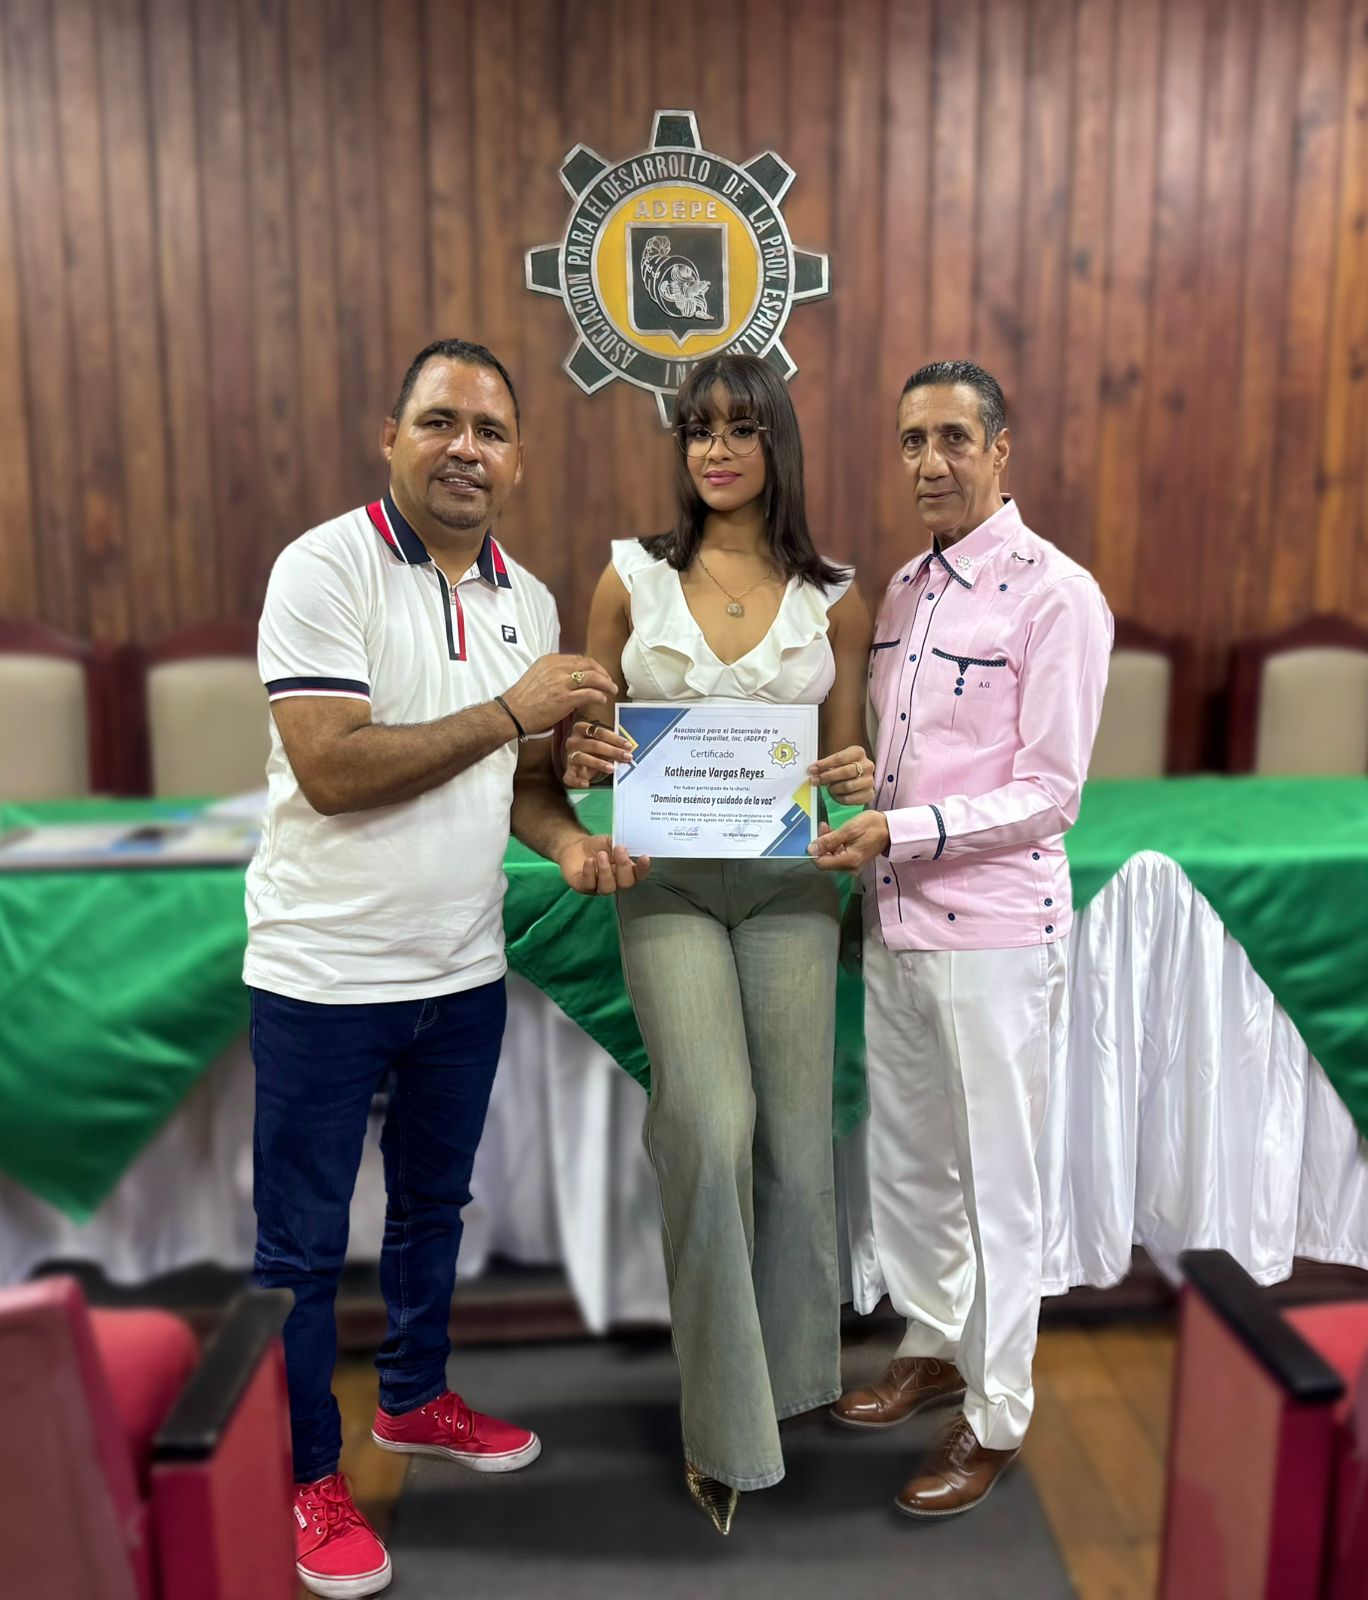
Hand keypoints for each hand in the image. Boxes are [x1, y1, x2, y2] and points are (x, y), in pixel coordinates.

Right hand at [502, 655, 617, 736]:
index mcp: (550, 661)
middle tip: (609, 682)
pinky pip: (589, 694)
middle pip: (589, 665)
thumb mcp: (538, 676)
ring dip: (606, 684)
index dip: (593, 666)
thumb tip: (573, 678)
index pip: (579, 659)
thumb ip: (555, 673)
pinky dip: (599, 695)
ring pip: (593, 678)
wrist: (512, 713)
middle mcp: (557, 668)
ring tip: (611, 690)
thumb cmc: (523, 698)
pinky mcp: (565, 699)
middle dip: (603, 673)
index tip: (600, 673)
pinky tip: (602, 699)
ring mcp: (562, 683)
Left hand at [558, 833, 651, 894]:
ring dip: (606, 871)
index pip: (639, 875)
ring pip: (608, 888)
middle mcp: (615, 882)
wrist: (576, 846)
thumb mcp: (612, 841)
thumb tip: (632, 843)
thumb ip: (622, 843)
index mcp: (626, 871)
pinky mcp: (583, 887)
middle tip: (619, 849)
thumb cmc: (598, 846)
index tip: (644, 857)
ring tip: (601, 855)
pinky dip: (590, 872)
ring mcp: (599, 887)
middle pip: (626, 884)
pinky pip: (589, 885)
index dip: (643, 869)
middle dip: (624, 867)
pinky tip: (589, 861)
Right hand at [563, 717, 633, 788]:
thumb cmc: (593, 748)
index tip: (628, 745)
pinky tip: (586, 784)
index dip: (615, 739)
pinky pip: (569, 777)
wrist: (577, 760)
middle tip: (626, 757)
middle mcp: (573, 741)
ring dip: (598, 763)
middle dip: (612, 751)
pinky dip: (577, 781)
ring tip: (612, 768)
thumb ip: (612, 745)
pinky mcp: (568, 771)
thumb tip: (628, 751)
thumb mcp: (601, 742)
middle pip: (593, 745)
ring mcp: (570, 756)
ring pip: (583, 758)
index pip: (599, 732)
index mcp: (581, 729)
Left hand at [808, 811, 890, 871]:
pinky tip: (835, 833)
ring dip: (827, 842)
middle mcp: (849, 868)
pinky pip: (838, 855)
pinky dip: (834, 844)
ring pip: (830, 857)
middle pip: (826, 860)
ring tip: (828, 826)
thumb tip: (810, 849)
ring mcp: (852, 866)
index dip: (815, 850)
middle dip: (821, 843)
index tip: (815, 835)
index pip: (821, 864)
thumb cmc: (871, 826)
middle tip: (823, 825)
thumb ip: (829, 840)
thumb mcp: (849, 829)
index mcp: (849, 861)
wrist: (890, 828)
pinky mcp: (853, 861)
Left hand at [809, 745, 875, 806]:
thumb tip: (812, 770)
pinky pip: (850, 799)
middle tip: (815, 780)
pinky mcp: (869, 794)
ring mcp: (869, 780)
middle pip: (845, 772)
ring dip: (834, 788)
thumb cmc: (844, 768)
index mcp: (858, 752)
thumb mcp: (837, 762)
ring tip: (828, 788)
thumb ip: (827, 765)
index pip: (840, 758)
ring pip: (848, 786)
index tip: (812, 769)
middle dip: (827, 777)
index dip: (824, 764)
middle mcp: (867, 765)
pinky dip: (839, 798)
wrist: (860, 779)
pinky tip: (835, 795)